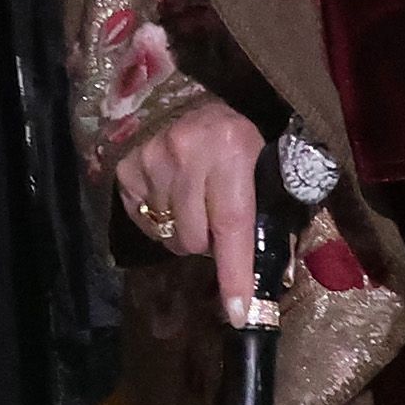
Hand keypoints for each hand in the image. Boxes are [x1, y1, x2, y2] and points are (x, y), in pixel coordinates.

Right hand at [115, 100, 266, 324]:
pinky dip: (159, 220)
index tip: (237, 312)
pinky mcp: (127, 167)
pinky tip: (170, 196)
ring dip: (184, 231)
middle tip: (217, 220)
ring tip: (194, 203)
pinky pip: (143, 222)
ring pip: (168, 235)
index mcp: (232, 148)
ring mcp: (151, 159)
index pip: (233, 224)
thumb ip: (271, 210)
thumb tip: (278, 273)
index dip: (235, 273)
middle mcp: (187, 152)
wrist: (182, 92)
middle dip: (208, 243)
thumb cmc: (233, 134)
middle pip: (195, 239)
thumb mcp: (262, 159)